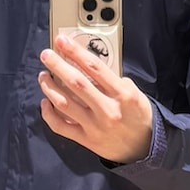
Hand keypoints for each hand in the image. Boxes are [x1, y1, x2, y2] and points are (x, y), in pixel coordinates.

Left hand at [38, 35, 153, 163]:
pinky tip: (45, 102)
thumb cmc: (138, 116)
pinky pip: (60, 126)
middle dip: (57, 65)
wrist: (145, 147)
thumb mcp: (134, 93)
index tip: (62, 41)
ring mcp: (95, 126)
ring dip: (49, 87)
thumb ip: (113, 80)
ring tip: (44, 75)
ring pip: (64, 103)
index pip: (94, 67)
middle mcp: (108, 110)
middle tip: (46, 55)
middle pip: (76, 83)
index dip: (75, 52)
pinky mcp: (86, 140)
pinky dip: (48, 113)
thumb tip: (87, 66)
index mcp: (122, 94)